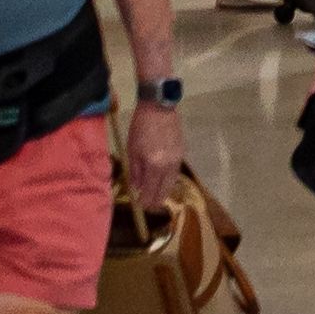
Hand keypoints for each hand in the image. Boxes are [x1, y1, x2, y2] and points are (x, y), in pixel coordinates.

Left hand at [125, 98, 185, 212]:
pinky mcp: (182, 153)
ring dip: (164, 191)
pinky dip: (168, 180)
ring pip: (172, 183)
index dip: (146, 201)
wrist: (159, 108)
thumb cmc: (141, 127)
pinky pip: (175, 173)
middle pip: (165, 191)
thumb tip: (137, 188)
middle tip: (148, 205)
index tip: (141, 206)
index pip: (152, 191)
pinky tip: (162, 180)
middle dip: (156, 200)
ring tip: (155, 195)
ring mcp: (177, 160)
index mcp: (155, 165)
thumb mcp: (132, 149)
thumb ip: (135, 171)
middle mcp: (169, 166)